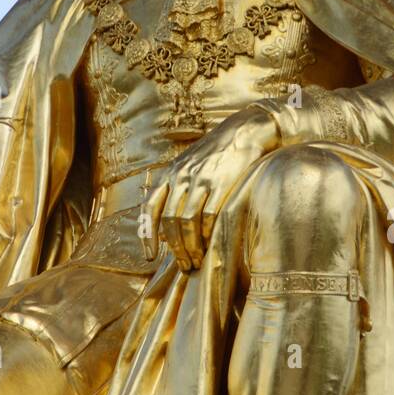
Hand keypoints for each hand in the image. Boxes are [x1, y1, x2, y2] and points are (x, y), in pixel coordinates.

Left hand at [147, 106, 278, 270]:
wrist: (247, 129)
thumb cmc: (218, 154)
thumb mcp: (191, 166)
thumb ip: (177, 192)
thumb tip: (164, 231)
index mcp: (171, 173)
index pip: (150, 208)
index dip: (146, 235)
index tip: (149, 256)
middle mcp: (182, 176)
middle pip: (169, 221)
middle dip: (174, 248)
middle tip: (183, 264)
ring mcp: (201, 179)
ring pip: (187, 222)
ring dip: (190, 247)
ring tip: (196, 262)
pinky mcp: (222, 183)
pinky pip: (209, 216)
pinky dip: (207, 235)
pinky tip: (210, 245)